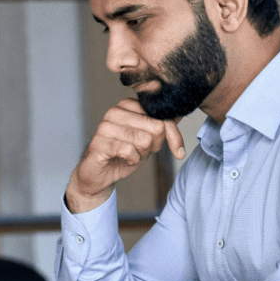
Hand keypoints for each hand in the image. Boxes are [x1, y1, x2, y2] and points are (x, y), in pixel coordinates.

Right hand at [66, 99, 183, 212]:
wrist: (100, 175)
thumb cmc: (125, 155)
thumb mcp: (150, 140)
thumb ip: (163, 126)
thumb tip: (179, 114)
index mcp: (128, 105)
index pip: (162, 115)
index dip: (173, 135)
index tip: (178, 151)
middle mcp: (115, 111)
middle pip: (155, 127)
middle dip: (154, 146)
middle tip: (141, 151)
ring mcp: (105, 126)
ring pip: (144, 140)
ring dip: (141, 154)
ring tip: (130, 155)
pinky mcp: (99, 142)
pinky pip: (129, 150)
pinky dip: (132, 160)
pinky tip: (123, 159)